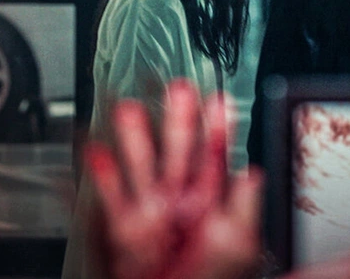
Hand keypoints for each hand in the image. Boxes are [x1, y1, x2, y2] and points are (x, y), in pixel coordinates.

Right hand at [85, 79, 263, 278]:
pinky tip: (96, 151)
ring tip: (129, 110)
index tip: (220, 100)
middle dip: (178, 119)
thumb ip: (244, 208)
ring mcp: (153, 209)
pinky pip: (113, 195)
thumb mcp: (237, 244)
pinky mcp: (127, 227)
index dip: (219, 126)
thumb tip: (253, 174)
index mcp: (211, 198)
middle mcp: (181, 197)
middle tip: (177, 90)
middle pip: (179, 149)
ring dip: (136, 137)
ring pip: (143, 164)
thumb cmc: (212, 278)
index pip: (216, 153)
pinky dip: (104, 174)